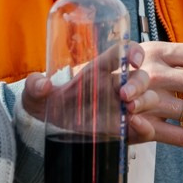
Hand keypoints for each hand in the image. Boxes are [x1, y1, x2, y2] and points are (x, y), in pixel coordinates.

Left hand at [21, 52, 154, 130]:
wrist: (47, 127)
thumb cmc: (46, 103)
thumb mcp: (34, 93)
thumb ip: (34, 85)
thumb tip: (43, 84)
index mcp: (97, 71)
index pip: (121, 53)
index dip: (133, 51)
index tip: (133, 60)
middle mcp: (113, 88)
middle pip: (140, 77)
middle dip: (138, 83)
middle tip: (124, 95)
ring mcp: (120, 110)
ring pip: (148, 99)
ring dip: (144, 102)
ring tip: (130, 110)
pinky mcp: (123, 131)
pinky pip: (144, 129)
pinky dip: (146, 127)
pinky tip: (136, 125)